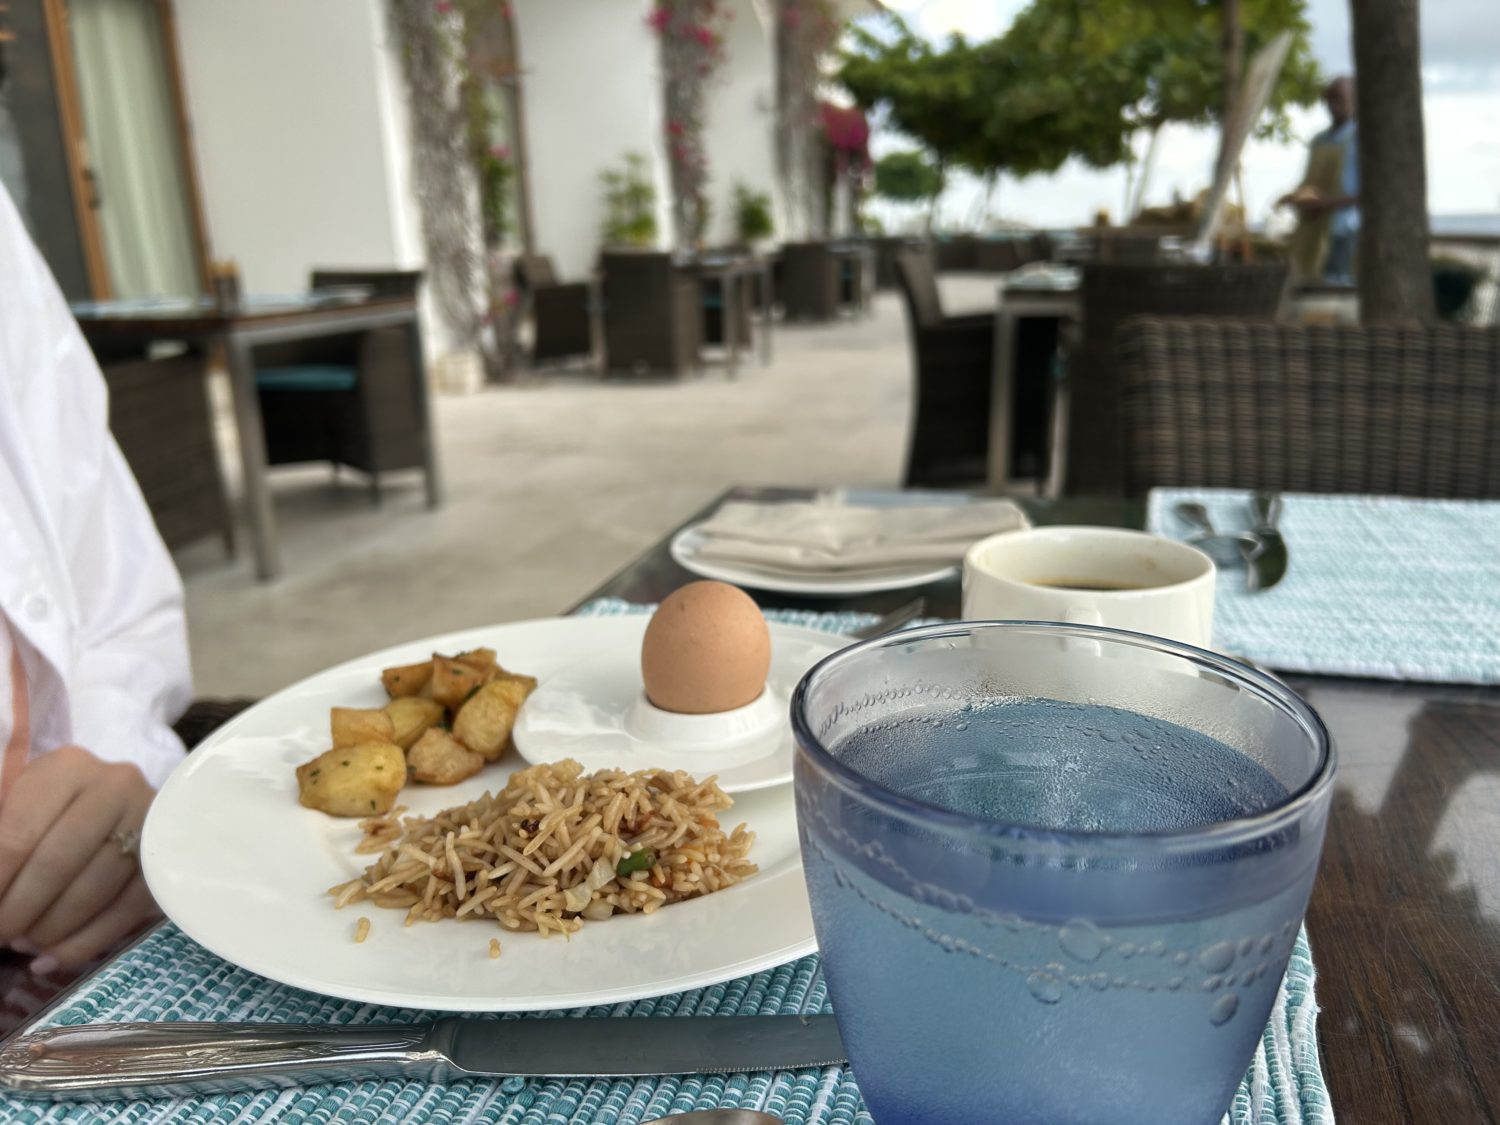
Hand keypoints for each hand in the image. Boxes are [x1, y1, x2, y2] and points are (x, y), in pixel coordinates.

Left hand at [0, 746, 159, 969]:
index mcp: (66, 768)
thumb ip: (0, 843)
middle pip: (59, 861)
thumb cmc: (50, 810)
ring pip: (95, 888)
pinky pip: (126, 910)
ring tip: (24, 944)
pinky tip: (52, 958)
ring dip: (51, 929)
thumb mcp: (17, 807)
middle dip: (19, 909)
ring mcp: (147, 822)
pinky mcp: (164, 858)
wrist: (111, 806)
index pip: (18, 833)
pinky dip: (86, 942)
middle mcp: (115, 786)